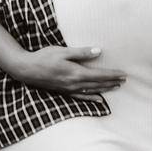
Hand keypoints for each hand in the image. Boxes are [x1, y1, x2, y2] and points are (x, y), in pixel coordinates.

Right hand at [11, 45, 127, 95]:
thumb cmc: (44, 57)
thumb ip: (81, 52)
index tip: (123, 74)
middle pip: (98, 84)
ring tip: (116, 87)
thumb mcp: (63, 51)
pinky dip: (92, 98)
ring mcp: (70, 89)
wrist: (27, 70)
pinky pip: (82, 97)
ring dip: (105, 89)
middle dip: (112, 82)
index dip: (112, 74)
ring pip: (92, 91)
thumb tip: (99, 51)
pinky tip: (99, 99)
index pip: (99, 74)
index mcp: (76, 73)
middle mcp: (75, 84)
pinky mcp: (64, 91)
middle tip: (124, 80)